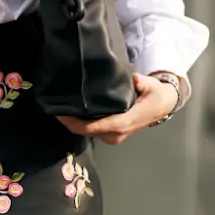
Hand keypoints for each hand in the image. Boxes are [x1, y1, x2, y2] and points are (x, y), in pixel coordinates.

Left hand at [57, 73, 178, 145]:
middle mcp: (115, 133)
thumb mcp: (151, 86)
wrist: (162, 106)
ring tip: (59, 106)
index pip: (92, 127)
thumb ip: (141, 82)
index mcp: (122, 123)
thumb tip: (134, 78)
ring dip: (73, 122)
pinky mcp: (111, 134)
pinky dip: (80, 122)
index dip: (73, 122)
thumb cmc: (155, 95)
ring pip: (86, 132)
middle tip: (53, 104)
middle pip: (84, 131)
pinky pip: (91, 129)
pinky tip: (71, 110)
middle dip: (68, 121)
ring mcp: (113, 136)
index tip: (59, 112)